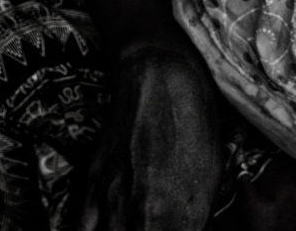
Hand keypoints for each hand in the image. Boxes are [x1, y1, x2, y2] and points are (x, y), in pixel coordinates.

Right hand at [78, 46, 223, 230]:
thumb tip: (193, 229)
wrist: (161, 79)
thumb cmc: (196, 120)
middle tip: (161, 224)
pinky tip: (107, 225)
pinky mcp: (91, 184)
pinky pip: (82, 228)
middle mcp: (140, 213)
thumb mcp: (213, 172)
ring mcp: (111, 200)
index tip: (185, 229)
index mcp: (177, 213)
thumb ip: (198, 213)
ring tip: (139, 224)